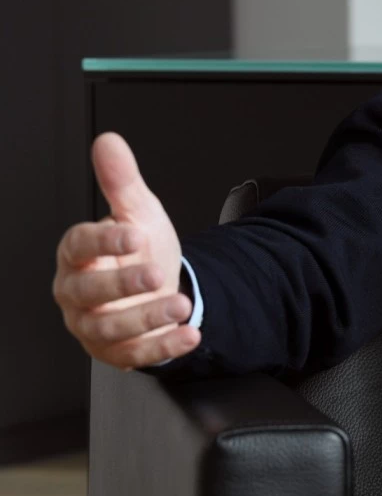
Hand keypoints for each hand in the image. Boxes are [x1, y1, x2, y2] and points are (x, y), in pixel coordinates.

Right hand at [53, 133, 198, 367]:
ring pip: (109, 329)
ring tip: (180, 306)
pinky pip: (136, 354)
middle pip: (87, 292)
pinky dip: (163, 348)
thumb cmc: (136, 250)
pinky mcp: (116, 351)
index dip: (103, 241)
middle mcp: (78, 292)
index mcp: (78, 254)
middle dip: (121, 285)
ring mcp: (94, 325)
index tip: (133, 234)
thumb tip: (108, 141)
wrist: (156, 287)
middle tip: (154, 273)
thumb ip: (121, 181)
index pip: (78, 246)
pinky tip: (189, 335)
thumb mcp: (136, 212)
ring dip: (146, 319)